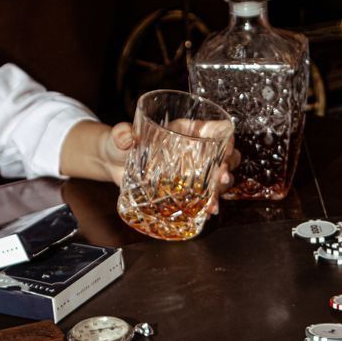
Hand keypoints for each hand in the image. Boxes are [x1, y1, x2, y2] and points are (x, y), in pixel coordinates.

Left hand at [99, 122, 240, 211]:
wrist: (113, 165)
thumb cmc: (120, 144)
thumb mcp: (121, 137)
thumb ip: (122, 134)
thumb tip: (125, 136)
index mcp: (186, 130)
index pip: (216, 129)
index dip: (226, 138)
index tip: (225, 149)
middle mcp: (194, 151)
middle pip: (225, 156)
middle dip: (227, 168)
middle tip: (221, 178)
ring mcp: (192, 172)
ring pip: (219, 178)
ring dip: (220, 190)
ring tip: (213, 202)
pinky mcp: (185, 190)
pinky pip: (204, 196)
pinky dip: (209, 204)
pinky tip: (207, 212)